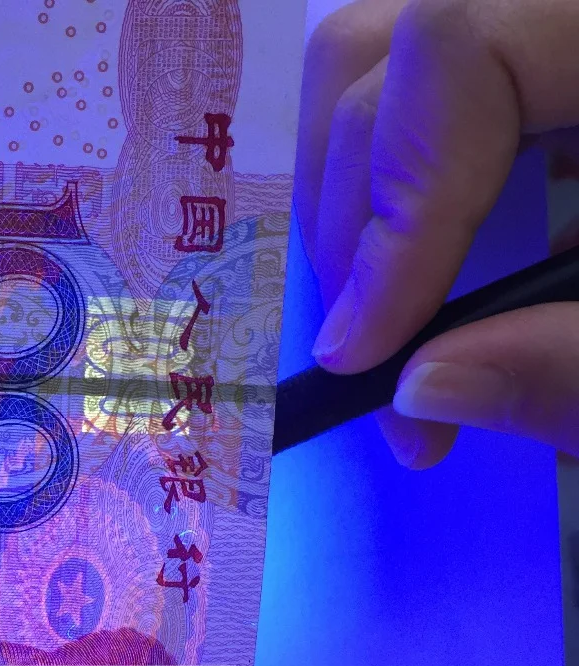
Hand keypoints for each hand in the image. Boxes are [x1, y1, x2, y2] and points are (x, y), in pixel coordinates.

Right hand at [295, 0, 578, 466]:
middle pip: (387, 51)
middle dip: (346, 217)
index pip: (456, 60)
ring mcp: (535, 34)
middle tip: (364, 346)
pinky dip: (387, 179)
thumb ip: (575, 367)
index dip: (390, 207)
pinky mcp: (529, 69)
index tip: (360, 353)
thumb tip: (420, 390)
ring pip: (381, 63)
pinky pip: (415, 94)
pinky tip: (413, 262)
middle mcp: (558, 13)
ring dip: (350, 195)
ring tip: (376, 307)